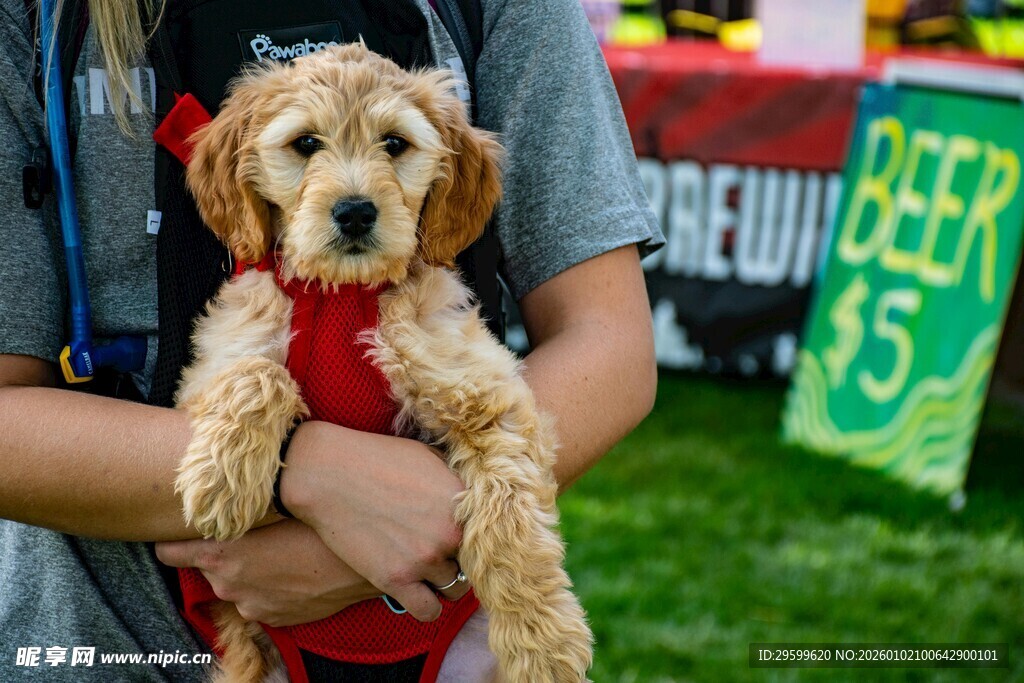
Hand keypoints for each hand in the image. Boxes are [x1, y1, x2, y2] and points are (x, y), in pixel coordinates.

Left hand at [155, 519, 378, 625]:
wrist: (360, 562)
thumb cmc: (318, 524)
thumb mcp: (274, 506)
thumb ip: (240, 507)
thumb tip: (223, 491)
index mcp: (221, 556)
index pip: (168, 553)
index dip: (172, 539)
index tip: (183, 526)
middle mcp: (229, 586)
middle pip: (208, 566)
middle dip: (224, 551)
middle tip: (254, 530)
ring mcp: (252, 607)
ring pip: (237, 583)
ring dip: (250, 570)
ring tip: (282, 549)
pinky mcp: (275, 618)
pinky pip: (261, 598)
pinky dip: (271, 586)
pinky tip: (295, 569)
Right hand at [281, 421, 469, 621]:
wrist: (329, 474)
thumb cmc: (378, 458)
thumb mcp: (428, 457)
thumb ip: (454, 480)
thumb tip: (470, 492)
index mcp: (463, 501)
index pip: (489, 534)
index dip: (477, 536)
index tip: (464, 537)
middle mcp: (450, 533)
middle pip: (474, 563)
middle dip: (461, 559)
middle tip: (444, 554)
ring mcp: (423, 558)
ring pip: (454, 589)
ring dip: (444, 582)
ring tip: (429, 572)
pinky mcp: (395, 579)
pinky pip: (428, 611)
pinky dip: (426, 606)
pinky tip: (417, 592)